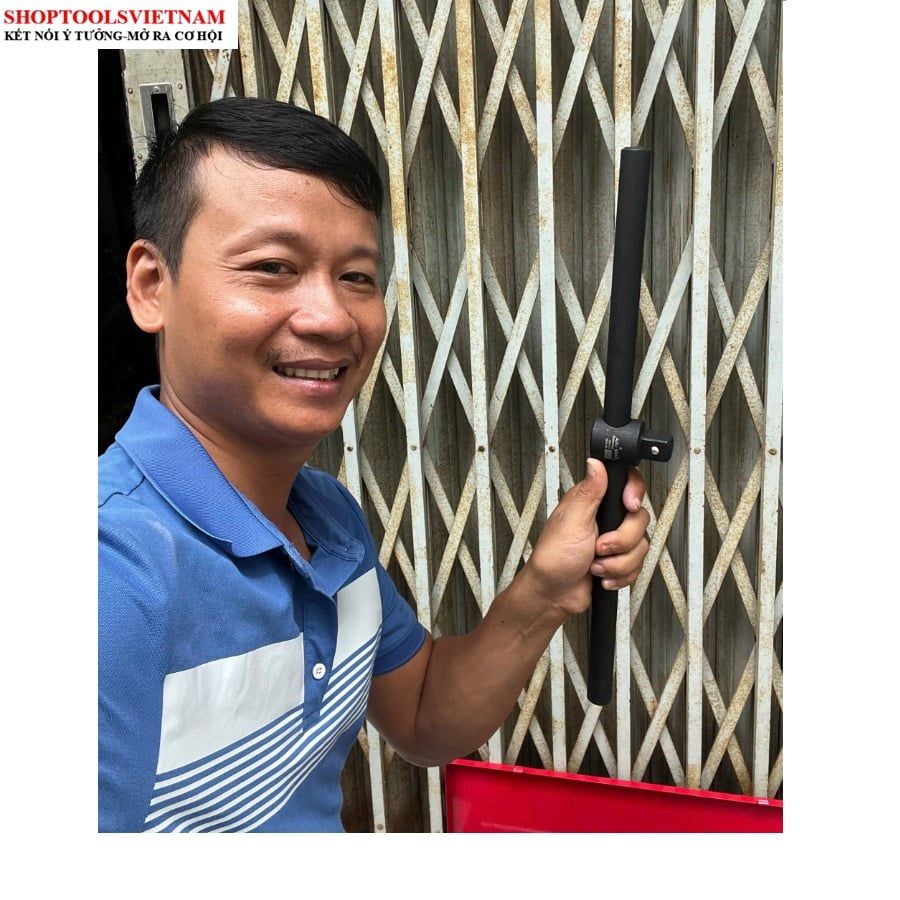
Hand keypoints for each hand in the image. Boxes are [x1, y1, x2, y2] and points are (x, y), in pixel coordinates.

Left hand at [522, 459, 649, 617]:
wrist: (553, 595)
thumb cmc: (552, 558)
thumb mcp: (572, 521)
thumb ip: (589, 491)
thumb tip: (596, 463)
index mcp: (592, 501)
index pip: (626, 484)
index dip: (634, 494)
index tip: (629, 507)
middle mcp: (604, 518)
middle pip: (639, 519)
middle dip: (621, 541)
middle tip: (599, 547)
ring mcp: (612, 540)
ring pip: (640, 546)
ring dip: (617, 563)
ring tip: (595, 565)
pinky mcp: (618, 561)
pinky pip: (637, 566)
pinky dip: (620, 575)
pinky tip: (601, 576)